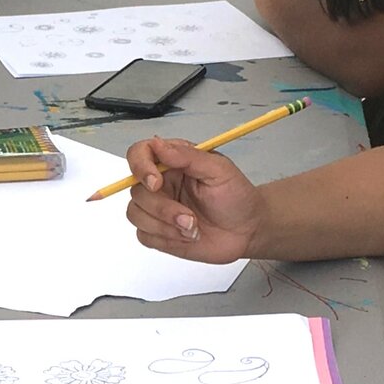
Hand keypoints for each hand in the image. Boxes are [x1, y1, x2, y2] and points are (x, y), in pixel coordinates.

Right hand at [123, 137, 265, 265]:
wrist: (247, 231)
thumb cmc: (237, 197)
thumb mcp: (219, 170)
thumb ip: (187, 156)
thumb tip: (157, 144)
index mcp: (172, 163)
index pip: (139, 154)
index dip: (140, 167)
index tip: (155, 183)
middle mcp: (161, 184)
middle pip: (136, 190)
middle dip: (162, 208)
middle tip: (190, 218)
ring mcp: (157, 209)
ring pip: (135, 214)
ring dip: (165, 225)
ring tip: (193, 228)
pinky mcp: (158, 232)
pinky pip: (143, 235)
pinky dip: (165, 238)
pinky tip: (186, 236)